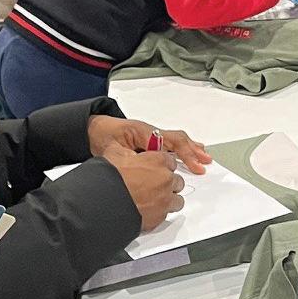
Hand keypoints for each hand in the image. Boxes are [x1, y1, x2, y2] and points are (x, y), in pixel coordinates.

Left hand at [88, 117, 210, 173]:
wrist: (92, 129)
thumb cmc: (102, 137)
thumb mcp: (113, 150)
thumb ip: (129, 159)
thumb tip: (143, 169)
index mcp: (145, 132)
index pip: (171, 141)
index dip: (185, 154)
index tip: (196, 166)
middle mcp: (151, 132)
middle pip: (178, 139)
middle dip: (193, 151)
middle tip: (205, 163)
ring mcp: (151, 135)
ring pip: (176, 140)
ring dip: (190, 148)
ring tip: (204, 157)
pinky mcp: (149, 140)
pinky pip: (170, 142)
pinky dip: (182, 148)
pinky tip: (188, 154)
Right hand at [103, 147, 184, 232]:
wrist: (106, 204)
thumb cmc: (111, 179)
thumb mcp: (113, 154)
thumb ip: (123, 151)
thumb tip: (120, 150)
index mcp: (158, 161)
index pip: (170, 160)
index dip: (162, 165)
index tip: (155, 167)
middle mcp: (166, 179)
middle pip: (177, 180)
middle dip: (167, 182)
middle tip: (153, 184)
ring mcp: (165, 199)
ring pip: (177, 199)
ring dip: (169, 199)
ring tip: (155, 199)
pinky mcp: (160, 216)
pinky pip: (167, 214)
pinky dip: (160, 212)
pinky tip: (149, 210)